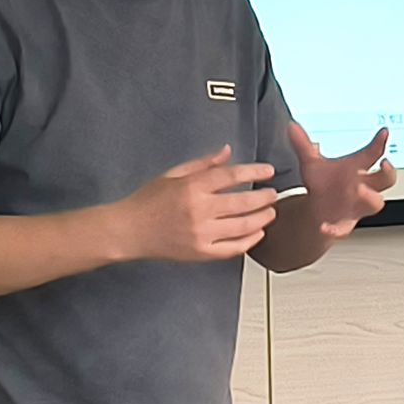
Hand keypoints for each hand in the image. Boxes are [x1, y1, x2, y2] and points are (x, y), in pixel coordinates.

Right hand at [111, 146, 278, 261]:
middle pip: (242, 203)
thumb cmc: (148, 201)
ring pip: (242, 227)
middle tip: (273, 194)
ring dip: (262, 219)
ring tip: (270, 212)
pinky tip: (258, 233)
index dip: (254, 171)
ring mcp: (201, 234)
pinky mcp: (200, 253)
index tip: (268, 170)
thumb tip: (228, 151)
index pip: (231, 176)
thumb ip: (204, 163)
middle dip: (264, 197)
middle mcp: (199, 211)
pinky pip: (232, 248)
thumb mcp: (173, 174)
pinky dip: (249, 241)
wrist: (130, 230)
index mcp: (192, 188)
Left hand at [289, 123, 398, 239]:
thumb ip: (303, 145)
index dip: (379, 142)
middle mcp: (363, 187)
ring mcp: (357, 206)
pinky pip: (344, 228)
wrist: (317, 211)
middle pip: (386, 179)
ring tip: (358, 190)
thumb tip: (292, 126)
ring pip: (374, 203)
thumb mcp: (312, 163)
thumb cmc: (323, 184)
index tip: (383, 132)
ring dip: (369, 197)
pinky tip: (325, 227)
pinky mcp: (344, 224)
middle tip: (384, 164)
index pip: (373, 153)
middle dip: (387, 172)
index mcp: (357, 169)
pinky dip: (335, 229)